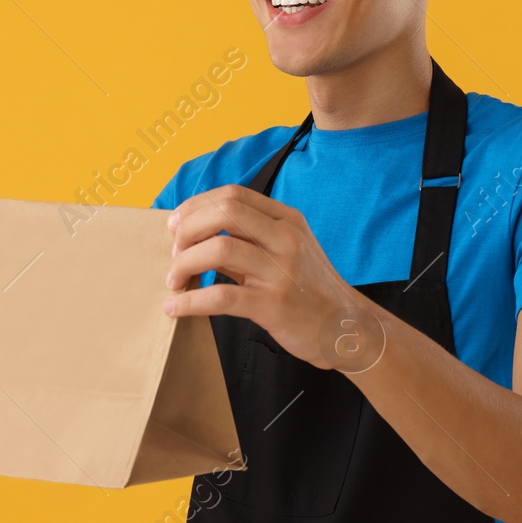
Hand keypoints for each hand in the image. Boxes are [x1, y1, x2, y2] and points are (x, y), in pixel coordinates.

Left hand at [164, 184, 368, 368]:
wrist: (347, 327)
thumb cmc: (309, 289)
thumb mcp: (287, 250)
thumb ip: (248, 238)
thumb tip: (196, 233)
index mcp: (287, 219)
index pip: (233, 195)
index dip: (196, 206)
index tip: (176, 225)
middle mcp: (286, 238)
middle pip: (224, 212)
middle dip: (187, 229)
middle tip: (174, 253)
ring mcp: (281, 271)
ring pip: (219, 251)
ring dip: (184, 264)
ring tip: (174, 281)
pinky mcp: (274, 305)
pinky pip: (221, 297)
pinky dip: (190, 302)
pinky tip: (175, 308)